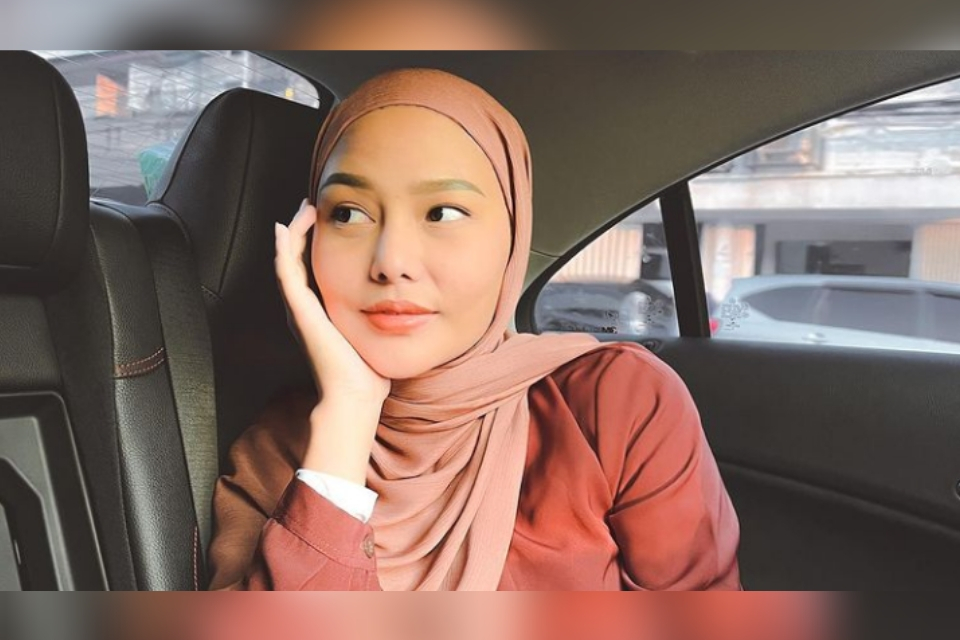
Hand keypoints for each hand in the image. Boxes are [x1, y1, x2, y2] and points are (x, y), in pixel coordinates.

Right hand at [274, 199, 391, 407]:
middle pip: (296, 259)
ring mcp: (300, 310)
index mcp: (320, 312)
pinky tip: (285, 229)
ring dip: (292, 232)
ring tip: (303, 208)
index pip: (312, 267)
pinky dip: (283, 249)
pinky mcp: (300, 312)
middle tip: (311, 204)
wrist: (355, 395)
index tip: (327, 218)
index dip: (315, 242)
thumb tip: (403, 306)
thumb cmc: (368, 372)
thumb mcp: (373, 333)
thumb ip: (379, 317)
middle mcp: (305, 309)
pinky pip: (286, 273)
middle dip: (302, 230)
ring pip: (287, 260)